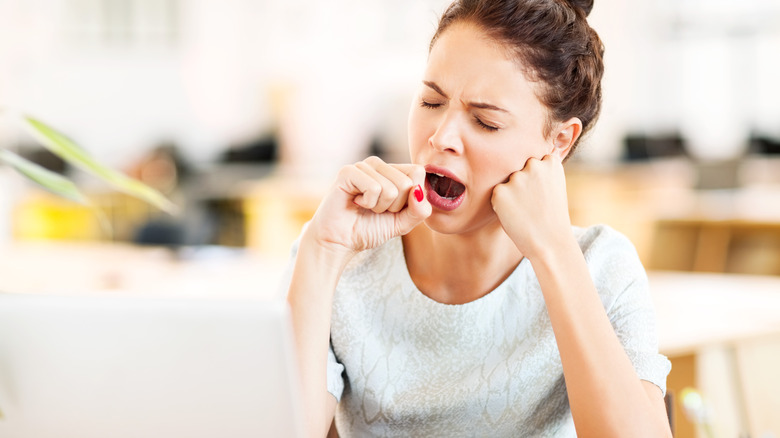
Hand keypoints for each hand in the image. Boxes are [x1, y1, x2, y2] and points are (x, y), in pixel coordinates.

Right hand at [307, 156, 431, 257]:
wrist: (340, 241)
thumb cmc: (368, 229)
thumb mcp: (402, 223)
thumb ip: (419, 210)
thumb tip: (419, 191)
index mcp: (393, 171)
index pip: (417, 173)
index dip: (410, 198)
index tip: (393, 209)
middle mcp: (379, 165)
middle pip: (407, 183)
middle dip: (394, 206)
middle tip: (375, 210)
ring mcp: (363, 166)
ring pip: (391, 188)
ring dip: (379, 207)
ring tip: (365, 207)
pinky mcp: (348, 172)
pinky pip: (374, 188)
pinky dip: (368, 203)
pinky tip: (355, 203)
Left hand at [491, 154, 571, 259]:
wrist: (550, 242)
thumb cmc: (551, 217)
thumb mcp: (554, 187)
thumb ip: (540, 173)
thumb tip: (518, 166)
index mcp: (550, 162)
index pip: (534, 162)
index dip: (535, 179)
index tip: (542, 193)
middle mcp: (533, 165)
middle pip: (518, 170)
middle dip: (521, 183)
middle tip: (531, 204)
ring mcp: (516, 178)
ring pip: (507, 182)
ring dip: (510, 194)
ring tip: (524, 211)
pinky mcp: (500, 191)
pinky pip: (497, 194)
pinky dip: (501, 204)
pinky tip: (515, 215)